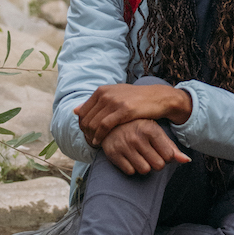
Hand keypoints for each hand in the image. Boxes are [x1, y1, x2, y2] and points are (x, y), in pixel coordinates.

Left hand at [75, 81, 191, 142]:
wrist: (158, 98)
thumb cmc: (136, 99)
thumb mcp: (115, 96)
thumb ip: (95, 103)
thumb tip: (75, 110)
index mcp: (101, 90)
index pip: (82, 111)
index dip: (82, 125)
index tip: (86, 135)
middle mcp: (105, 94)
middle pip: (86, 118)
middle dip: (85, 133)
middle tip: (89, 142)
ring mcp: (114, 102)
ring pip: (93, 123)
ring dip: (91, 136)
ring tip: (94, 144)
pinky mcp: (123, 110)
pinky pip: (104, 126)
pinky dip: (99, 136)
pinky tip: (99, 143)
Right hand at [101, 120, 189, 175]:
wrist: (109, 123)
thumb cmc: (137, 127)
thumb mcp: (155, 131)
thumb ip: (171, 147)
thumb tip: (187, 160)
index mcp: (150, 129)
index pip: (169, 156)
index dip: (166, 156)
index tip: (159, 150)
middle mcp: (137, 137)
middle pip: (158, 165)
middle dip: (156, 163)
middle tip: (149, 153)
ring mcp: (124, 146)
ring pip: (144, 170)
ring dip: (144, 166)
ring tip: (139, 155)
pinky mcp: (113, 154)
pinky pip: (130, 171)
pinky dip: (131, 167)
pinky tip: (129, 157)